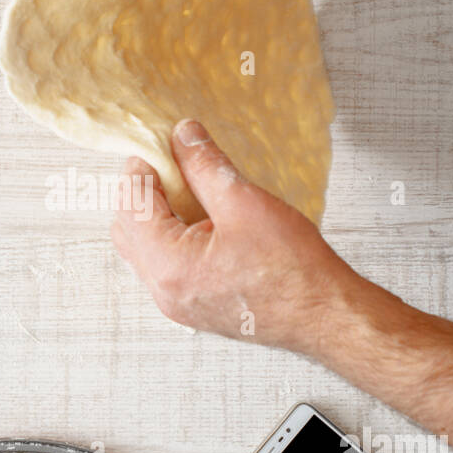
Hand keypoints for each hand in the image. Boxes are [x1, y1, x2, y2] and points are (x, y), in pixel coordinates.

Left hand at [111, 119, 351, 350]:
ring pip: (144, 250)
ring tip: (189, 188)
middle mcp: (164, 291)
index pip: (131, 206)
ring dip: (157, 216)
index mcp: (169, 266)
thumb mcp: (244, 202)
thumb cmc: (292, 270)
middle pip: (128, 230)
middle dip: (143, 192)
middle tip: (171, 163)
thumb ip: (204, 166)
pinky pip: (165, 267)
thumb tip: (182, 137)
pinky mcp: (193, 307)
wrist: (324, 315)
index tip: (160, 145)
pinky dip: (171, 238)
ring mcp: (177, 304)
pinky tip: (200, 218)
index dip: (142, 169)